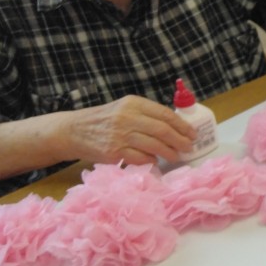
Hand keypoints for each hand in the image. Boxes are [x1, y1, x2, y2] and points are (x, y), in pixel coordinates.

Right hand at [67, 95, 195, 165]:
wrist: (72, 131)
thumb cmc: (104, 120)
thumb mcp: (124, 109)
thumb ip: (146, 114)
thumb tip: (176, 126)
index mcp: (133, 104)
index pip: (165, 114)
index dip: (182, 125)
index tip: (192, 133)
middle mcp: (127, 117)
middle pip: (163, 130)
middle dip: (180, 140)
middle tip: (189, 147)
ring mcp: (120, 135)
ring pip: (154, 145)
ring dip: (169, 152)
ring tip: (177, 156)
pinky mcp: (114, 152)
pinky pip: (140, 158)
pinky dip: (151, 160)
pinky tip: (156, 160)